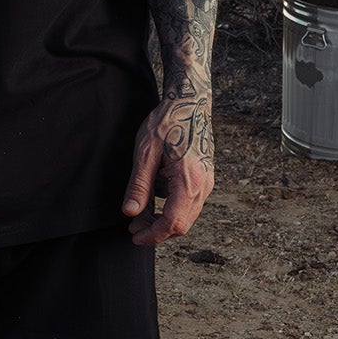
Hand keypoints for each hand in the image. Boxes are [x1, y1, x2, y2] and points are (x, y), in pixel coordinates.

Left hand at [121, 90, 213, 245]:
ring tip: (141, 213)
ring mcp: (207, 182)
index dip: (153, 235)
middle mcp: (203, 185)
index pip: (173, 223)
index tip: (135, 236)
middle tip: (134, 227)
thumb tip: (130, 213)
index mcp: (189, 181)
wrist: (190, 102)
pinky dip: (172, 208)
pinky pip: (190, 202)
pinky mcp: (205, 177)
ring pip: (187, 215)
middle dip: (157, 231)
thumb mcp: (145, 153)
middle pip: (182, 224)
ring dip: (164, 220)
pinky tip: (155, 198)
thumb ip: (139, 186)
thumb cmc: (167, 123)